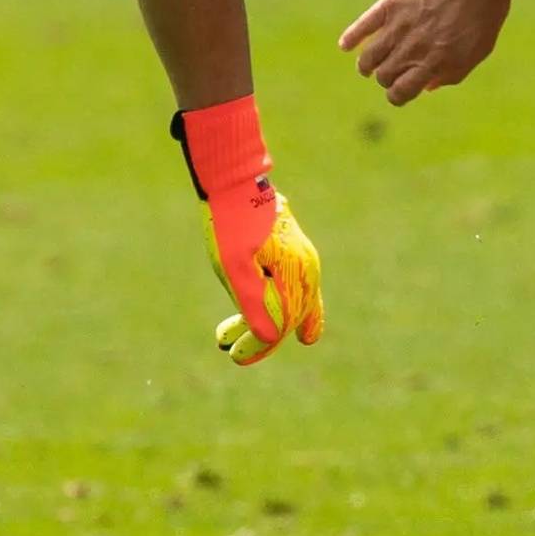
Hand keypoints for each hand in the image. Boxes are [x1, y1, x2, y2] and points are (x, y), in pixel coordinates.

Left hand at [207, 193, 322, 364]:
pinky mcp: (292, 251)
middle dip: (260, 337)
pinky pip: (292, 288)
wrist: (233, 180)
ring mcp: (302, 258)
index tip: (233, 355)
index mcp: (297, 274)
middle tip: (227, 347)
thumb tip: (270, 336)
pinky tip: (268, 314)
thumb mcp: (234, 266)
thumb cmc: (230, 222)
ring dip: (263, 322)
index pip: (281, 324)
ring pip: (292, 303)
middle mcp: (307, 268)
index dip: (257, 345)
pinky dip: (276, 306)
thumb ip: (253, 303)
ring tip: (231, 335)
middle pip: (290, 317)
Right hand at [340, 0, 518, 104]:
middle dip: (384, 78)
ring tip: (367, 64)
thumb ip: (454, 72)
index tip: (397, 90)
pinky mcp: (390, 4)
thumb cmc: (484, 9)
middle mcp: (414, 48)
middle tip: (389, 71)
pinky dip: (350, 38)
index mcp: (436, 62)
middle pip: (384, 75)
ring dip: (365, 65)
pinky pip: (362, 26)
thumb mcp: (478, 49)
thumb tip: (429, 87)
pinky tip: (345, 45)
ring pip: (369, 57)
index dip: (396, 95)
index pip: (402, 92)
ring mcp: (400, 26)